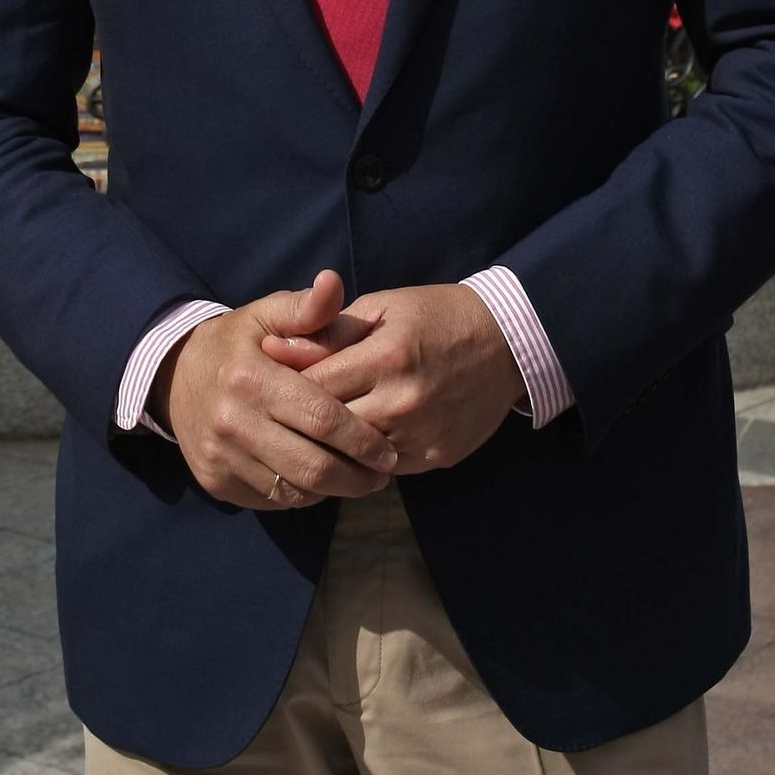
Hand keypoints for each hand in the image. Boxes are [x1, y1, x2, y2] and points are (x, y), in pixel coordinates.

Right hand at [153, 269, 399, 510]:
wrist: (174, 377)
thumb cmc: (236, 343)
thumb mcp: (265, 314)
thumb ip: (305, 308)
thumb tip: (333, 282)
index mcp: (251, 378)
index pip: (321, 418)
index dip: (362, 439)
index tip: (388, 451)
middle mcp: (233, 422)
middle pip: (311, 466)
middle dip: (356, 477)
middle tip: (383, 473)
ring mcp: (222, 458)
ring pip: (294, 490)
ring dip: (334, 491)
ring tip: (361, 480)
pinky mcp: (217, 483)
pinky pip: (272, 500)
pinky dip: (303, 495)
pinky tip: (321, 481)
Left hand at [261, 283, 522, 473]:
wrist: (506, 343)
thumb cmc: (436, 315)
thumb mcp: (384, 307)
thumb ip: (330, 331)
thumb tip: (272, 346)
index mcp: (387, 356)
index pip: (315, 386)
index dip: (286, 388)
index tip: (268, 388)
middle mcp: (403, 401)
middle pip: (330, 428)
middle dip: (301, 424)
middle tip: (279, 419)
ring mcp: (422, 434)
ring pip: (354, 456)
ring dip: (331, 447)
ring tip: (309, 436)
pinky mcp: (436, 458)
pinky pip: (386, 468)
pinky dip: (365, 459)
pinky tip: (351, 446)